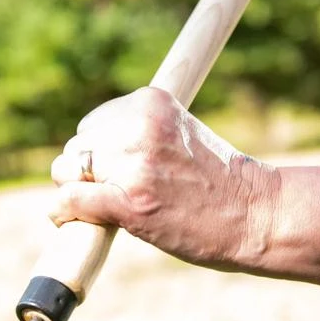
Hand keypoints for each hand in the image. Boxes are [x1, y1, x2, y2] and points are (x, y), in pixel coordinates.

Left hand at [49, 87, 276, 271]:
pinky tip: (64, 218)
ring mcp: (135, 165)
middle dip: (87, 171)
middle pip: (78, 146)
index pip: (95, 123)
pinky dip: (64, 210)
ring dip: (74, 190)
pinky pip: (73, 198)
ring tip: (99, 206)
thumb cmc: (218, 181)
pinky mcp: (131, 202)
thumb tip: (83, 156)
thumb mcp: (179, 135)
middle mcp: (140, 127)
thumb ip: (139, 134)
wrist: (255, 214)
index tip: (117, 170)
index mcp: (152, 103)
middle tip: (114, 192)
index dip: (100, 151)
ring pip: (68, 170)